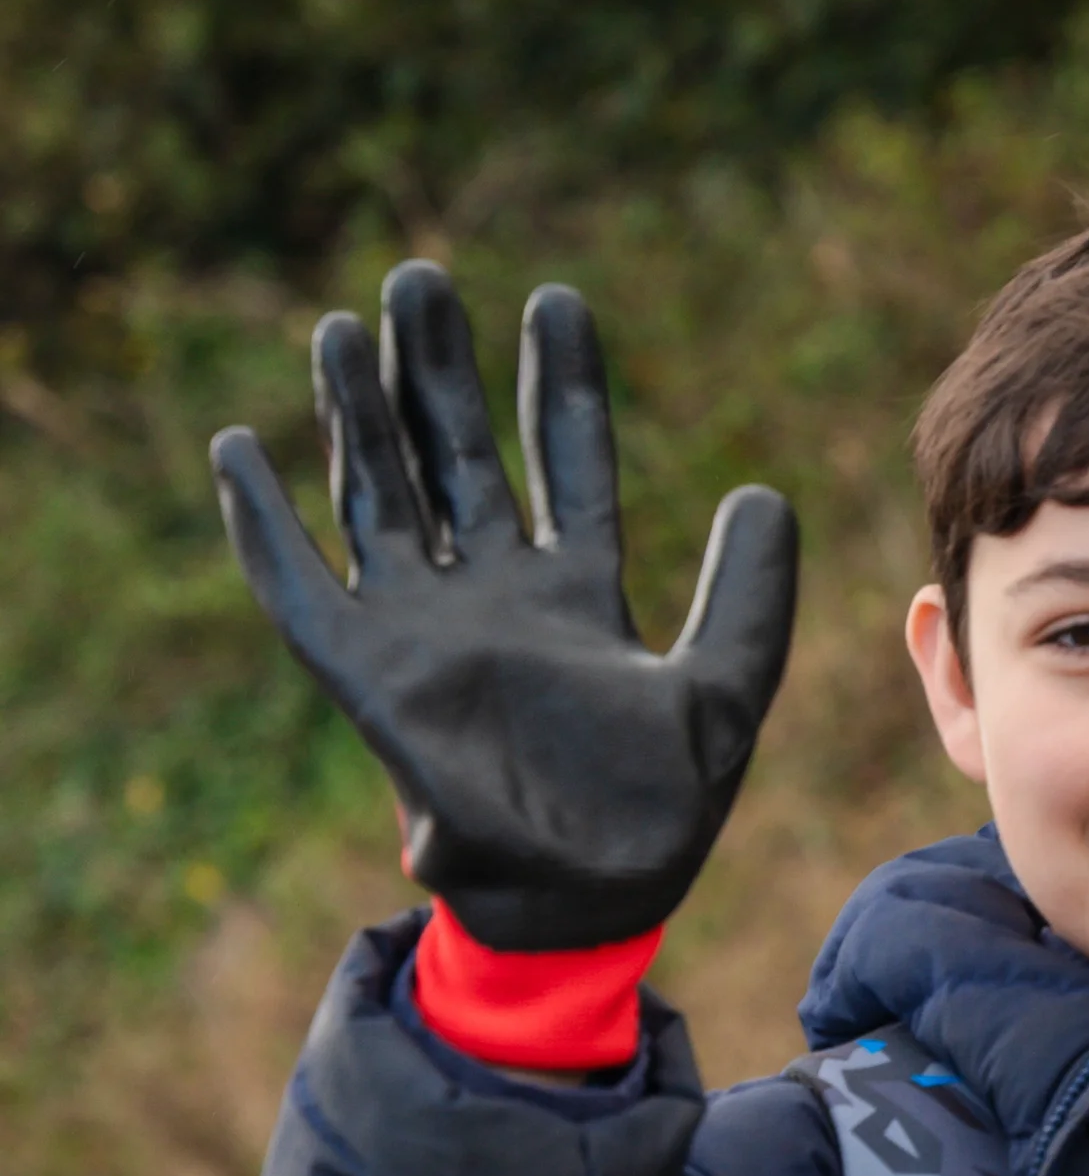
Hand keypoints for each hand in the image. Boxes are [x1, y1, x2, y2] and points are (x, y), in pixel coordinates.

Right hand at [211, 263, 798, 950]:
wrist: (588, 899)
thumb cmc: (660, 814)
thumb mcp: (725, 690)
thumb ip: (752, 596)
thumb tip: (762, 491)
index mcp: (581, 598)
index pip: (569, 466)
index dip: (562, 387)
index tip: (556, 299)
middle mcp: (498, 601)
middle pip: (461, 458)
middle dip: (440, 371)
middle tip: (422, 276)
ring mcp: (428, 632)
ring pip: (384, 498)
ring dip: (359, 415)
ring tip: (343, 326)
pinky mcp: (368, 677)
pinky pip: (301, 588)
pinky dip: (266, 524)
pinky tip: (239, 449)